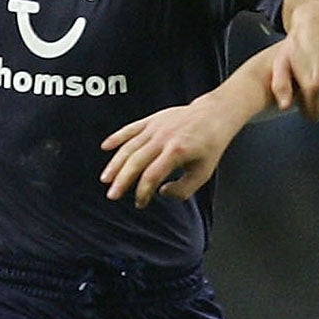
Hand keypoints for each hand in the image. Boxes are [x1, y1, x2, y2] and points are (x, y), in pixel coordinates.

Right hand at [100, 101, 231, 208]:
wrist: (213, 115)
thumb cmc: (210, 145)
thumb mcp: (203, 173)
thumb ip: (183, 189)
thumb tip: (161, 193)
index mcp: (177, 152)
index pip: (152, 175)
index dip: (143, 191)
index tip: (140, 203)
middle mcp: (163, 138)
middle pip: (136, 161)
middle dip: (122, 180)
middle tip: (112, 195)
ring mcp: (155, 127)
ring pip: (129, 146)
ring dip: (115, 164)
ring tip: (106, 179)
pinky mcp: (152, 119)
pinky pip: (130, 128)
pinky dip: (117, 137)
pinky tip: (105, 147)